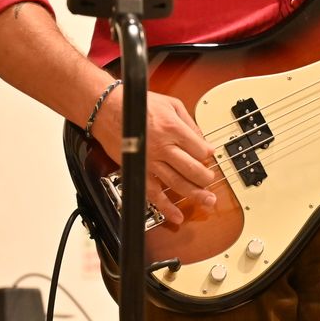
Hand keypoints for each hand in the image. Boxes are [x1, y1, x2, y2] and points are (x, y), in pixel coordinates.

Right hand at [91, 88, 218, 225]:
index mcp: (173, 129)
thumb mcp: (171, 104)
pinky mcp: (138, 171)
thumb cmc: (139, 105)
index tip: (209, 155)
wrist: (109, 110)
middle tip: (210, 180)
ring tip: (207, 200)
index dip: (209, 154)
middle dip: (206, 178)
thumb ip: (189, 123)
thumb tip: (202, 139)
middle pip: (192, 169)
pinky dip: (166, 207)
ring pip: (177, 183)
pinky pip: (153, 194)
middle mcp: (163, 147)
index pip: (201, 150)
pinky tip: (176, 216)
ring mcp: (150, 161)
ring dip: (195, 194)